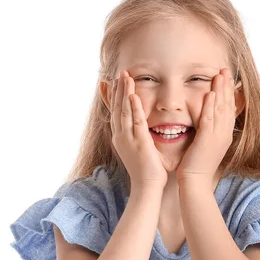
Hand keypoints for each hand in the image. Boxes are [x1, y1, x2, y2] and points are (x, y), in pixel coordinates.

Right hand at [110, 71, 167, 189]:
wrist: (147, 186)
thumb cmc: (146, 170)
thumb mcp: (138, 149)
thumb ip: (138, 136)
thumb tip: (138, 128)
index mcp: (120, 137)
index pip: (115, 112)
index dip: (113, 96)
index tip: (112, 82)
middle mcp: (120, 136)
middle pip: (117, 108)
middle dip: (118, 89)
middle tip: (119, 73)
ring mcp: (128, 139)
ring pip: (124, 111)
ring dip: (124, 92)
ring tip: (125, 76)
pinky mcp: (139, 142)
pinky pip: (135, 121)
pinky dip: (133, 107)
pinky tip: (133, 95)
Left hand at [175, 67, 235, 184]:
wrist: (196, 182)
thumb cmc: (197, 165)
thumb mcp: (206, 145)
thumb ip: (209, 131)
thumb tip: (207, 120)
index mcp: (224, 134)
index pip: (229, 109)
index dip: (229, 92)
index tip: (227, 78)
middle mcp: (224, 134)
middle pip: (228, 105)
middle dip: (227, 86)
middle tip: (226, 70)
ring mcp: (217, 137)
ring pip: (220, 109)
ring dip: (220, 91)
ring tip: (220, 75)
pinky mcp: (207, 141)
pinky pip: (209, 120)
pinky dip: (210, 106)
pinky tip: (210, 94)